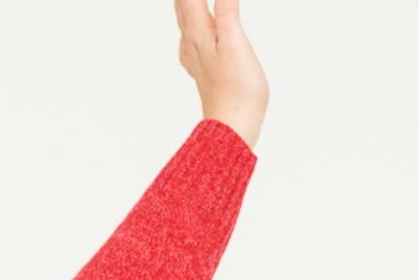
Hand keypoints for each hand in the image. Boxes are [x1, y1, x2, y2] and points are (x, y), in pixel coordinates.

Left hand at [175, 0, 268, 149]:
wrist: (233, 127)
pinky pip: (193, 38)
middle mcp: (191, 44)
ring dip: (185, 5)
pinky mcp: (204, 70)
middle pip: (182, 7)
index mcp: (198, 33)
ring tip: (184, 0)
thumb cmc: (237, 88)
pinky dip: (193, 24)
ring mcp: (196, 58)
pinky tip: (193, 33)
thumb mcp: (234, 42)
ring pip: (185, 23)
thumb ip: (226, 11)